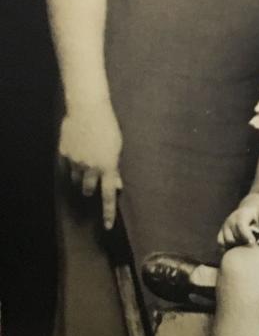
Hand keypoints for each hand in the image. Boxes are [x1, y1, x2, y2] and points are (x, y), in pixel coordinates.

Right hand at [58, 100, 122, 229]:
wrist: (88, 109)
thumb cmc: (108, 127)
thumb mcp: (117, 148)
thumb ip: (115, 168)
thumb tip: (116, 185)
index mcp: (108, 167)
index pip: (108, 196)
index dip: (108, 212)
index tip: (107, 226)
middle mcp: (90, 168)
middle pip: (87, 189)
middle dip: (90, 187)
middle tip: (92, 177)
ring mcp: (75, 161)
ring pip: (76, 179)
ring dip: (80, 175)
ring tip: (85, 159)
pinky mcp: (64, 154)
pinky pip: (67, 165)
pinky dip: (72, 162)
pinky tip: (77, 148)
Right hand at [218, 193, 258, 247]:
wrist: (245, 212)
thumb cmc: (256, 216)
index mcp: (241, 215)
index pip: (241, 225)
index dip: (246, 235)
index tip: (253, 243)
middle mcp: (230, 221)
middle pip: (233, 236)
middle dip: (242, 243)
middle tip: (251, 247)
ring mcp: (224, 227)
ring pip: (226, 241)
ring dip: (235, 246)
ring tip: (244, 247)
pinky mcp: (221, 233)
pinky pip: (220, 243)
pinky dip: (227, 248)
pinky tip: (236, 249)